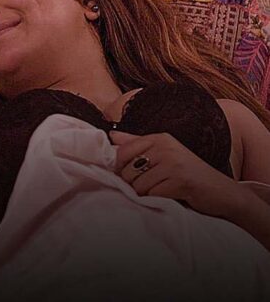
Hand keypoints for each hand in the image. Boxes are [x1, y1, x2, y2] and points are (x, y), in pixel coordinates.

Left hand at [111, 131, 247, 217]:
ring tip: (163, 191)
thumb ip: (137, 144)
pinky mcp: (181, 181)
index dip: (120, 168)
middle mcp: (166, 147)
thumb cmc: (189, 175)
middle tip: (152, 187)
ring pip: (139, 184)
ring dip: (147, 194)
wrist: (224, 193)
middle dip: (135, 184)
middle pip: (128, 170)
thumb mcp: (164, 154)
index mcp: (160, 138)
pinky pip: (153, 194)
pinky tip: (171, 196)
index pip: (122, 151)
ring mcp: (174, 163)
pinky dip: (158, 200)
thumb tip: (112, 134)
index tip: (131, 176)